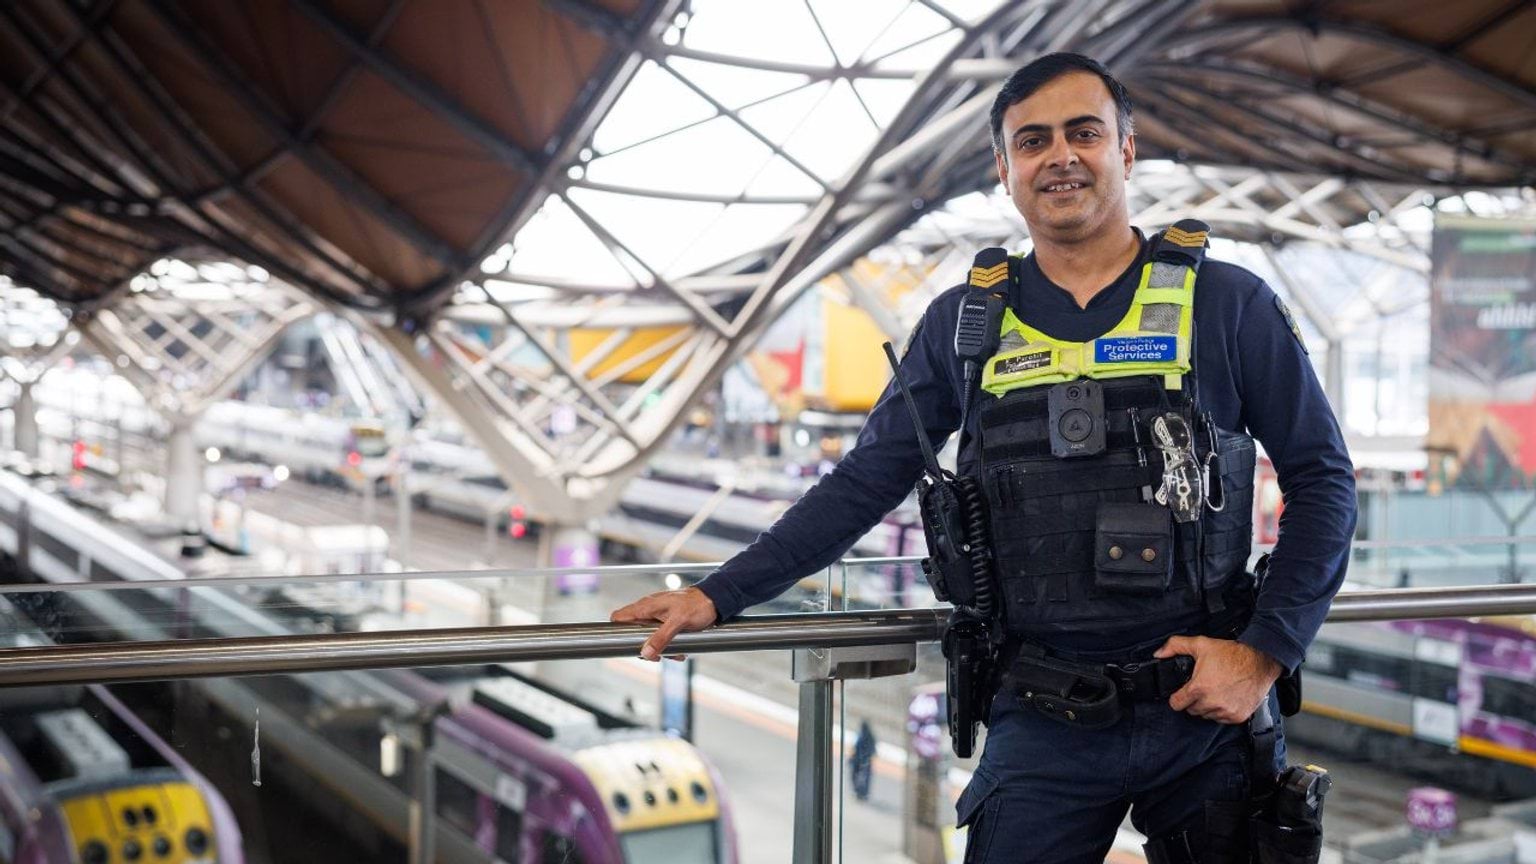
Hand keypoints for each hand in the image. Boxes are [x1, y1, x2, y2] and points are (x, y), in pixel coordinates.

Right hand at [610, 587, 717, 660]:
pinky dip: (669, 646)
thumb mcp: (678, 623)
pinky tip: (680, 650)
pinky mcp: (667, 622)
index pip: (619, 617)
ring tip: (675, 653)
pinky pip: (661, 637)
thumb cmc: (697, 605)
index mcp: (646, 606)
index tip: (626, 645)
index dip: (616, 631)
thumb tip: (645, 653)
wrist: (714, 600)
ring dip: (660, 649)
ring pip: (649, 638)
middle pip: (633, 633)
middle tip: (658, 655)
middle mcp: (649, 611)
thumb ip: (661, 638)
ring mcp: (657, 616)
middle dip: (645, 647)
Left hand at [1153, 636, 1281, 724]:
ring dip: (1207, 706)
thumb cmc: (1232, 654)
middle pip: (1191, 710)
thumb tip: (1158, 653)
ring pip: (1206, 715)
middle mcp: (1211, 703)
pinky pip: (1222, 719)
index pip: (1176, 704)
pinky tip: (1225, 697)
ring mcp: (1225, 711)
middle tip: (1202, 687)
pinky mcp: (1237, 717)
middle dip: (1193, 700)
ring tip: (1215, 691)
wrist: (1260, 661)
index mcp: (1199, 688)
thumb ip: (1175, 646)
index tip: (1181, 693)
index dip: (1177, 697)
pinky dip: (1221, 711)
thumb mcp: (1201, 644)